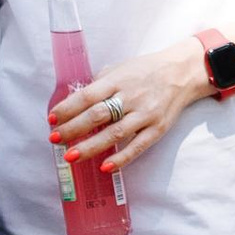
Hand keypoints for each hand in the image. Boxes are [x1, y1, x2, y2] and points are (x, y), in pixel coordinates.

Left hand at [49, 35, 213, 177]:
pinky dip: (121, 158)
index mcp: (118, 80)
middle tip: (55, 139)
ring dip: (90, 147)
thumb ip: (100, 82)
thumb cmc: (146, 70)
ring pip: (114, 133)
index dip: (68, 108)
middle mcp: (131, 96)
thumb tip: (76, 100)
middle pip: (97, 115)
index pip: (88, 96)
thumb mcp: (121, 68)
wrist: (182, 73)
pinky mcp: (157, 129)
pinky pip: (137, 146)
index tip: (52, 119)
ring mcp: (145, 114)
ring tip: (70, 156)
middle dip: (73, 129)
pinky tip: (105, 167)